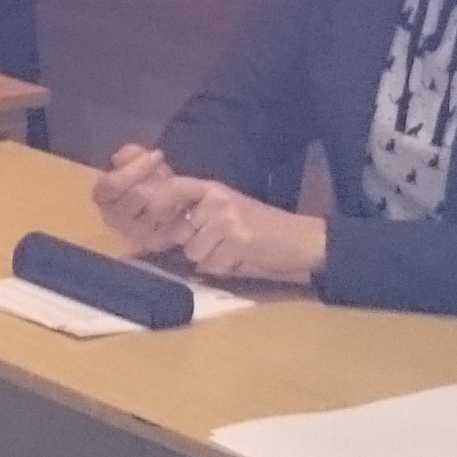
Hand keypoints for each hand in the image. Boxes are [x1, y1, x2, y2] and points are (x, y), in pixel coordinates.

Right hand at [91, 144, 199, 252]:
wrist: (166, 205)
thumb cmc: (146, 180)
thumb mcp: (137, 161)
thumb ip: (129, 155)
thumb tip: (121, 158)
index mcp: (103, 197)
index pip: (112, 184)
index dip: (135, 168)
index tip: (157, 154)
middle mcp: (113, 219)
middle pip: (137, 194)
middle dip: (156, 178)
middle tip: (166, 171)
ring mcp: (134, 233)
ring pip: (157, 207)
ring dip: (168, 192)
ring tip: (172, 184)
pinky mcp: (154, 242)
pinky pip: (171, 220)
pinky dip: (178, 206)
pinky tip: (179, 201)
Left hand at [172, 185, 329, 284]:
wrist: (302, 239)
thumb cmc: (263, 228)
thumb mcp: (229, 212)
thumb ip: (198, 217)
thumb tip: (161, 233)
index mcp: (214, 189)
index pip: (175, 187)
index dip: (158, 202)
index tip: (155, 219)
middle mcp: (217, 200)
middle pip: (181, 233)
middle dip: (196, 246)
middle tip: (223, 244)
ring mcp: (227, 219)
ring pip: (194, 253)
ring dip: (212, 260)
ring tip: (235, 251)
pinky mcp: (237, 240)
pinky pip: (213, 266)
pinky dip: (225, 269)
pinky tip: (243, 258)